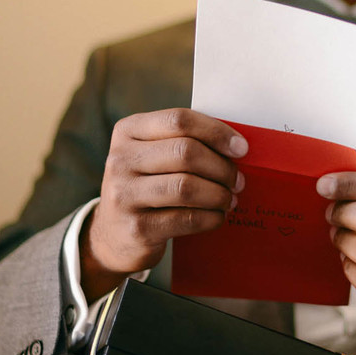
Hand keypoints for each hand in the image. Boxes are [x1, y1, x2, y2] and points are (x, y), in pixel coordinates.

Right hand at [81, 109, 246, 300]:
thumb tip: (237, 147)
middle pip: (185, 152)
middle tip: (238, 180)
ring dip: (219, 194)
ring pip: (187, 187)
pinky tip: (218, 216)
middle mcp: (121, 159)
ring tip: (230, 199)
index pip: (179, 120)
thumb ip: (185, 142)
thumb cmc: (148, 185)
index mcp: (128, 131)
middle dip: (221, 167)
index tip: (241, 148)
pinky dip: (211, 217)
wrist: (113, 234)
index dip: (216, 132)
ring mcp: (124, 194)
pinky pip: (186, 219)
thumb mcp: (154, 155)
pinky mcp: (136, 227)